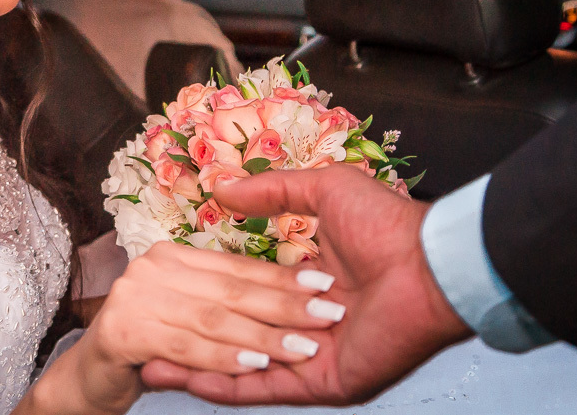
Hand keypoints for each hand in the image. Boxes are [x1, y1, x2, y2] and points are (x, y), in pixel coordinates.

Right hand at [23, 240, 340, 414]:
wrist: (80, 393)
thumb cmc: (136, 348)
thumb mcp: (188, 300)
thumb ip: (217, 263)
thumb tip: (227, 194)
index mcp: (173, 259)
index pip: (238, 268)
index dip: (282, 277)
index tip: (324, 283)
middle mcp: (153, 272)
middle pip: (231, 290)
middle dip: (283, 305)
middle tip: (330, 314)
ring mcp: (136, 302)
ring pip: (213, 319)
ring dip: (261, 336)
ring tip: (303, 347)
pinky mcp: (125, 334)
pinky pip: (186, 347)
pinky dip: (222, 359)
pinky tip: (255, 368)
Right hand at [140, 165, 472, 405]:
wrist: (430, 265)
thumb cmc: (388, 225)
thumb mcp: (321, 190)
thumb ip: (271, 192)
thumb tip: (222, 186)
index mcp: (310, 286)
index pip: (246, 297)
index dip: (207, 297)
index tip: (166, 293)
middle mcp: (308, 327)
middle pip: (238, 337)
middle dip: (191, 338)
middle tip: (146, 335)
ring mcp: (313, 359)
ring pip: (244, 368)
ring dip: (197, 367)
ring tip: (151, 364)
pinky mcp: (321, 384)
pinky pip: (264, 390)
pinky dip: (224, 385)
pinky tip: (184, 378)